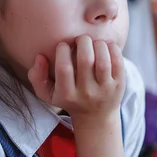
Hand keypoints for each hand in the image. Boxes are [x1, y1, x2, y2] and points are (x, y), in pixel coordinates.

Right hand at [29, 36, 126, 156]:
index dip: (63, 49)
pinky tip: (105, 45)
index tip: (64, 45)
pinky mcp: (119, 85)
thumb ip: (37, 76)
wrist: (96, 117)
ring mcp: (105, 90)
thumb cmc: (69, 99)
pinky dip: (112, 48)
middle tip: (81, 39)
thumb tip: (40, 57)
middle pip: (85, 60)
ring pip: (103, 61)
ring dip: (98, 44)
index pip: (63, 67)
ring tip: (93, 42)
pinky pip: (118, 62)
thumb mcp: (47, 94)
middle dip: (83, 42)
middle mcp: (87, 93)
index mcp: (67, 94)